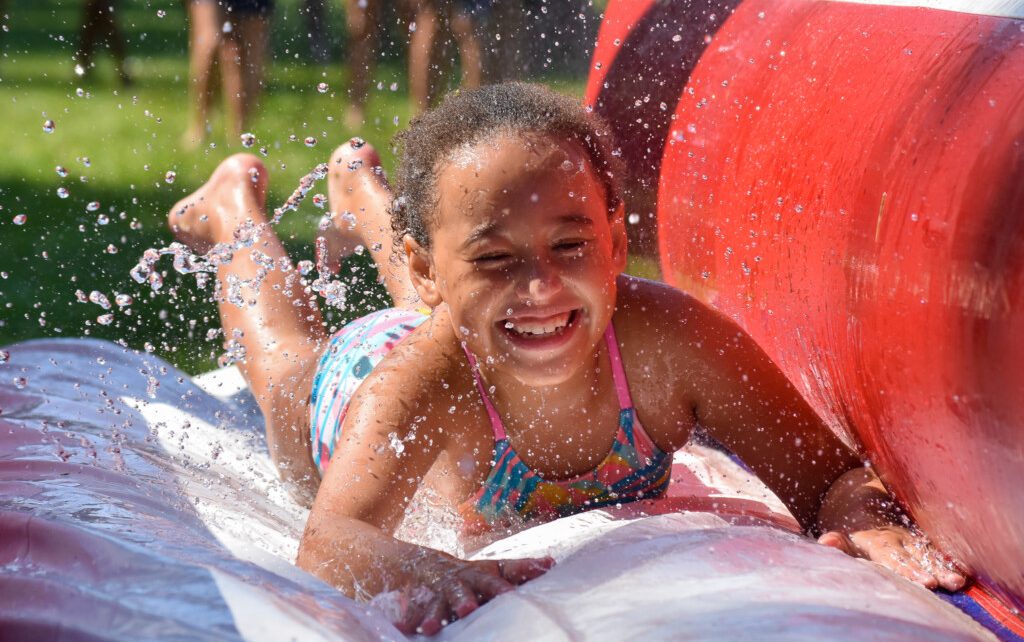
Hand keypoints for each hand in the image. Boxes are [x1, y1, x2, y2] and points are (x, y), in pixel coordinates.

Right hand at [371, 554, 554, 634]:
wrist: (424, 564)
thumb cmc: (470, 578)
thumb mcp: (491, 574)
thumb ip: (518, 572)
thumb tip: (551, 564)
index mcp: (487, 572)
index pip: (511, 567)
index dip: (528, 567)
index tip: (547, 566)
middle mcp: (467, 578)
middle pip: (479, 583)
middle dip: (488, 591)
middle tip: (493, 602)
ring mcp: (444, 588)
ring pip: (443, 600)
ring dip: (439, 612)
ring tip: (433, 627)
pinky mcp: (423, 597)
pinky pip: (415, 610)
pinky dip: (409, 619)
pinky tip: (406, 628)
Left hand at [818, 525, 965, 590]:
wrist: (862, 495)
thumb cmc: (849, 524)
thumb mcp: (840, 532)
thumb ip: (839, 542)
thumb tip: (827, 541)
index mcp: (876, 539)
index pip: (892, 556)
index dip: (907, 569)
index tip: (925, 582)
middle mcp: (897, 538)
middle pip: (913, 556)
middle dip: (926, 570)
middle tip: (938, 583)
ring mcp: (911, 538)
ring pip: (928, 554)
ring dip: (942, 568)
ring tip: (958, 582)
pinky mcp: (919, 538)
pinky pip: (935, 549)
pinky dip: (948, 560)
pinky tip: (964, 572)